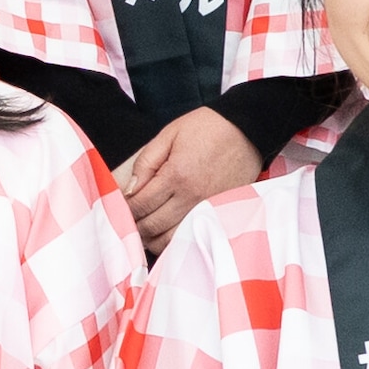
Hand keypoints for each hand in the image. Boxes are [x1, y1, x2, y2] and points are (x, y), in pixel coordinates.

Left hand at [111, 109, 268, 254]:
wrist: (248, 130)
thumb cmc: (207, 128)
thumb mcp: (169, 134)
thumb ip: (145, 162)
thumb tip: (128, 189)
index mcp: (176, 175)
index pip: (140, 205)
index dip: (125, 209)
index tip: (121, 207)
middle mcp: (192, 196)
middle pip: (152, 226)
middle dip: (135, 226)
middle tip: (129, 220)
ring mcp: (207, 208)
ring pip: (171, 239)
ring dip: (153, 238)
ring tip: (146, 228)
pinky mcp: (220, 213)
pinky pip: (191, 236)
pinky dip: (174, 239)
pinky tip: (167, 231)